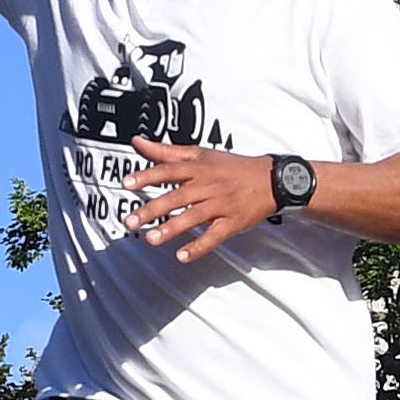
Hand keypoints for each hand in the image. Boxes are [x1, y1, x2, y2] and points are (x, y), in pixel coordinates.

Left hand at [124, 140, 275, 262]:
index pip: (169, 169)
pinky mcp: (232, 223)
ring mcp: (221, 205)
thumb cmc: (232, 167)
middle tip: (130, 220)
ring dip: (172, 229)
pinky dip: (198, 247)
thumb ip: (166, 151)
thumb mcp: (200, 154)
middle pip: (178, 196)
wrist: (271, 179)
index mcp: (198, 167)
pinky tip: (182, 256)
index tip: (127, 183)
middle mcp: (208, 185)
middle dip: (153, 209)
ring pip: (194, 217)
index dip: (147, 176)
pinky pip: (214, 236)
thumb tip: (137, 142)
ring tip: (150, 239)